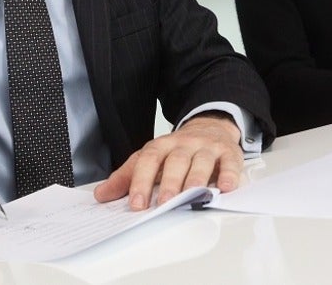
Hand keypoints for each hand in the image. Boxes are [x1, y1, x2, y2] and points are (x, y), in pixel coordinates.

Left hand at [93, 114, 242, 210]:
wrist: (211, 126)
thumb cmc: (178, 150)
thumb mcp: (151, 158)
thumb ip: (127, 176)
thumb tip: (101, 195)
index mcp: (162, 145)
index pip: (149, 159)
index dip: (141, 180)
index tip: (136, 203)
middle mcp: (184, 144)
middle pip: (176, 160)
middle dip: (170, 182)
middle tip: (163, 203)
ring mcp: (207, 147)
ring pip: (201, 161)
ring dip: (196, 179)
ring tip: (192, 197)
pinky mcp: (228, 153)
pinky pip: (230, 163)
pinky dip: (229, 175)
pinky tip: (226, 187)